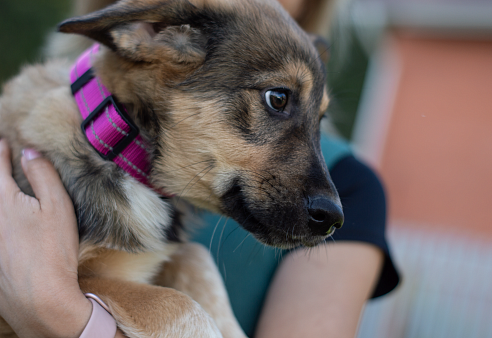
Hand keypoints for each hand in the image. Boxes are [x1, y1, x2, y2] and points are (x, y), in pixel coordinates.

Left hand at [0, 139, 90, 337]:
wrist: (40, 298)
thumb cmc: (52, 250)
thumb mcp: (57, 207)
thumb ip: (43, 175)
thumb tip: (29, 152)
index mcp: (4, 202)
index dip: (1, 151)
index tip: (3, 141)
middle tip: (1, 162)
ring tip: (6, 193)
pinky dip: (1, 220)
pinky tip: (9, 226)